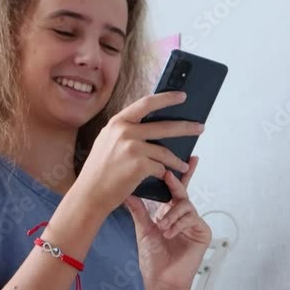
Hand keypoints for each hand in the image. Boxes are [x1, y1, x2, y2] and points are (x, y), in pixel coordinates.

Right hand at [74, 91, 204, 215]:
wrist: (90, 193)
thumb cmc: (100, 171)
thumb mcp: (107, 141)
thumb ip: (125, 130)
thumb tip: (151, 125)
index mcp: (118, 122)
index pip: (146, 103)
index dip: (166, 98)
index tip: (182, 96)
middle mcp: (125, 131)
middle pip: (164, 126)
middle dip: (186, 127)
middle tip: (200, 127)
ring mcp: (133, 147)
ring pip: (165, 151)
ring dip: (177, 160)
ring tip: (184, 165)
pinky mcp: (140, 165)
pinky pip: (161, 168)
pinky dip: (166, 173)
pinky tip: (169, 177)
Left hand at [123, 155, 211, 289]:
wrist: (161, 281)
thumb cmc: (153, 259)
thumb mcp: (143, 229)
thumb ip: (139, 210)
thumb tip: (128, 192)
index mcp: (171, 213)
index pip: (174, 191)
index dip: (176, 176)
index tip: (174, 162)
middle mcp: (184, 216)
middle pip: (183, 193)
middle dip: (176, 183)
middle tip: (168, 175)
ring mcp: (194, 224)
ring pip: (185, 205)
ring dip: (171, 214)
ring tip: (161, 226)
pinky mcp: (202, 232)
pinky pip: (192, 218)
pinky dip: (178, 224)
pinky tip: (169, 233)